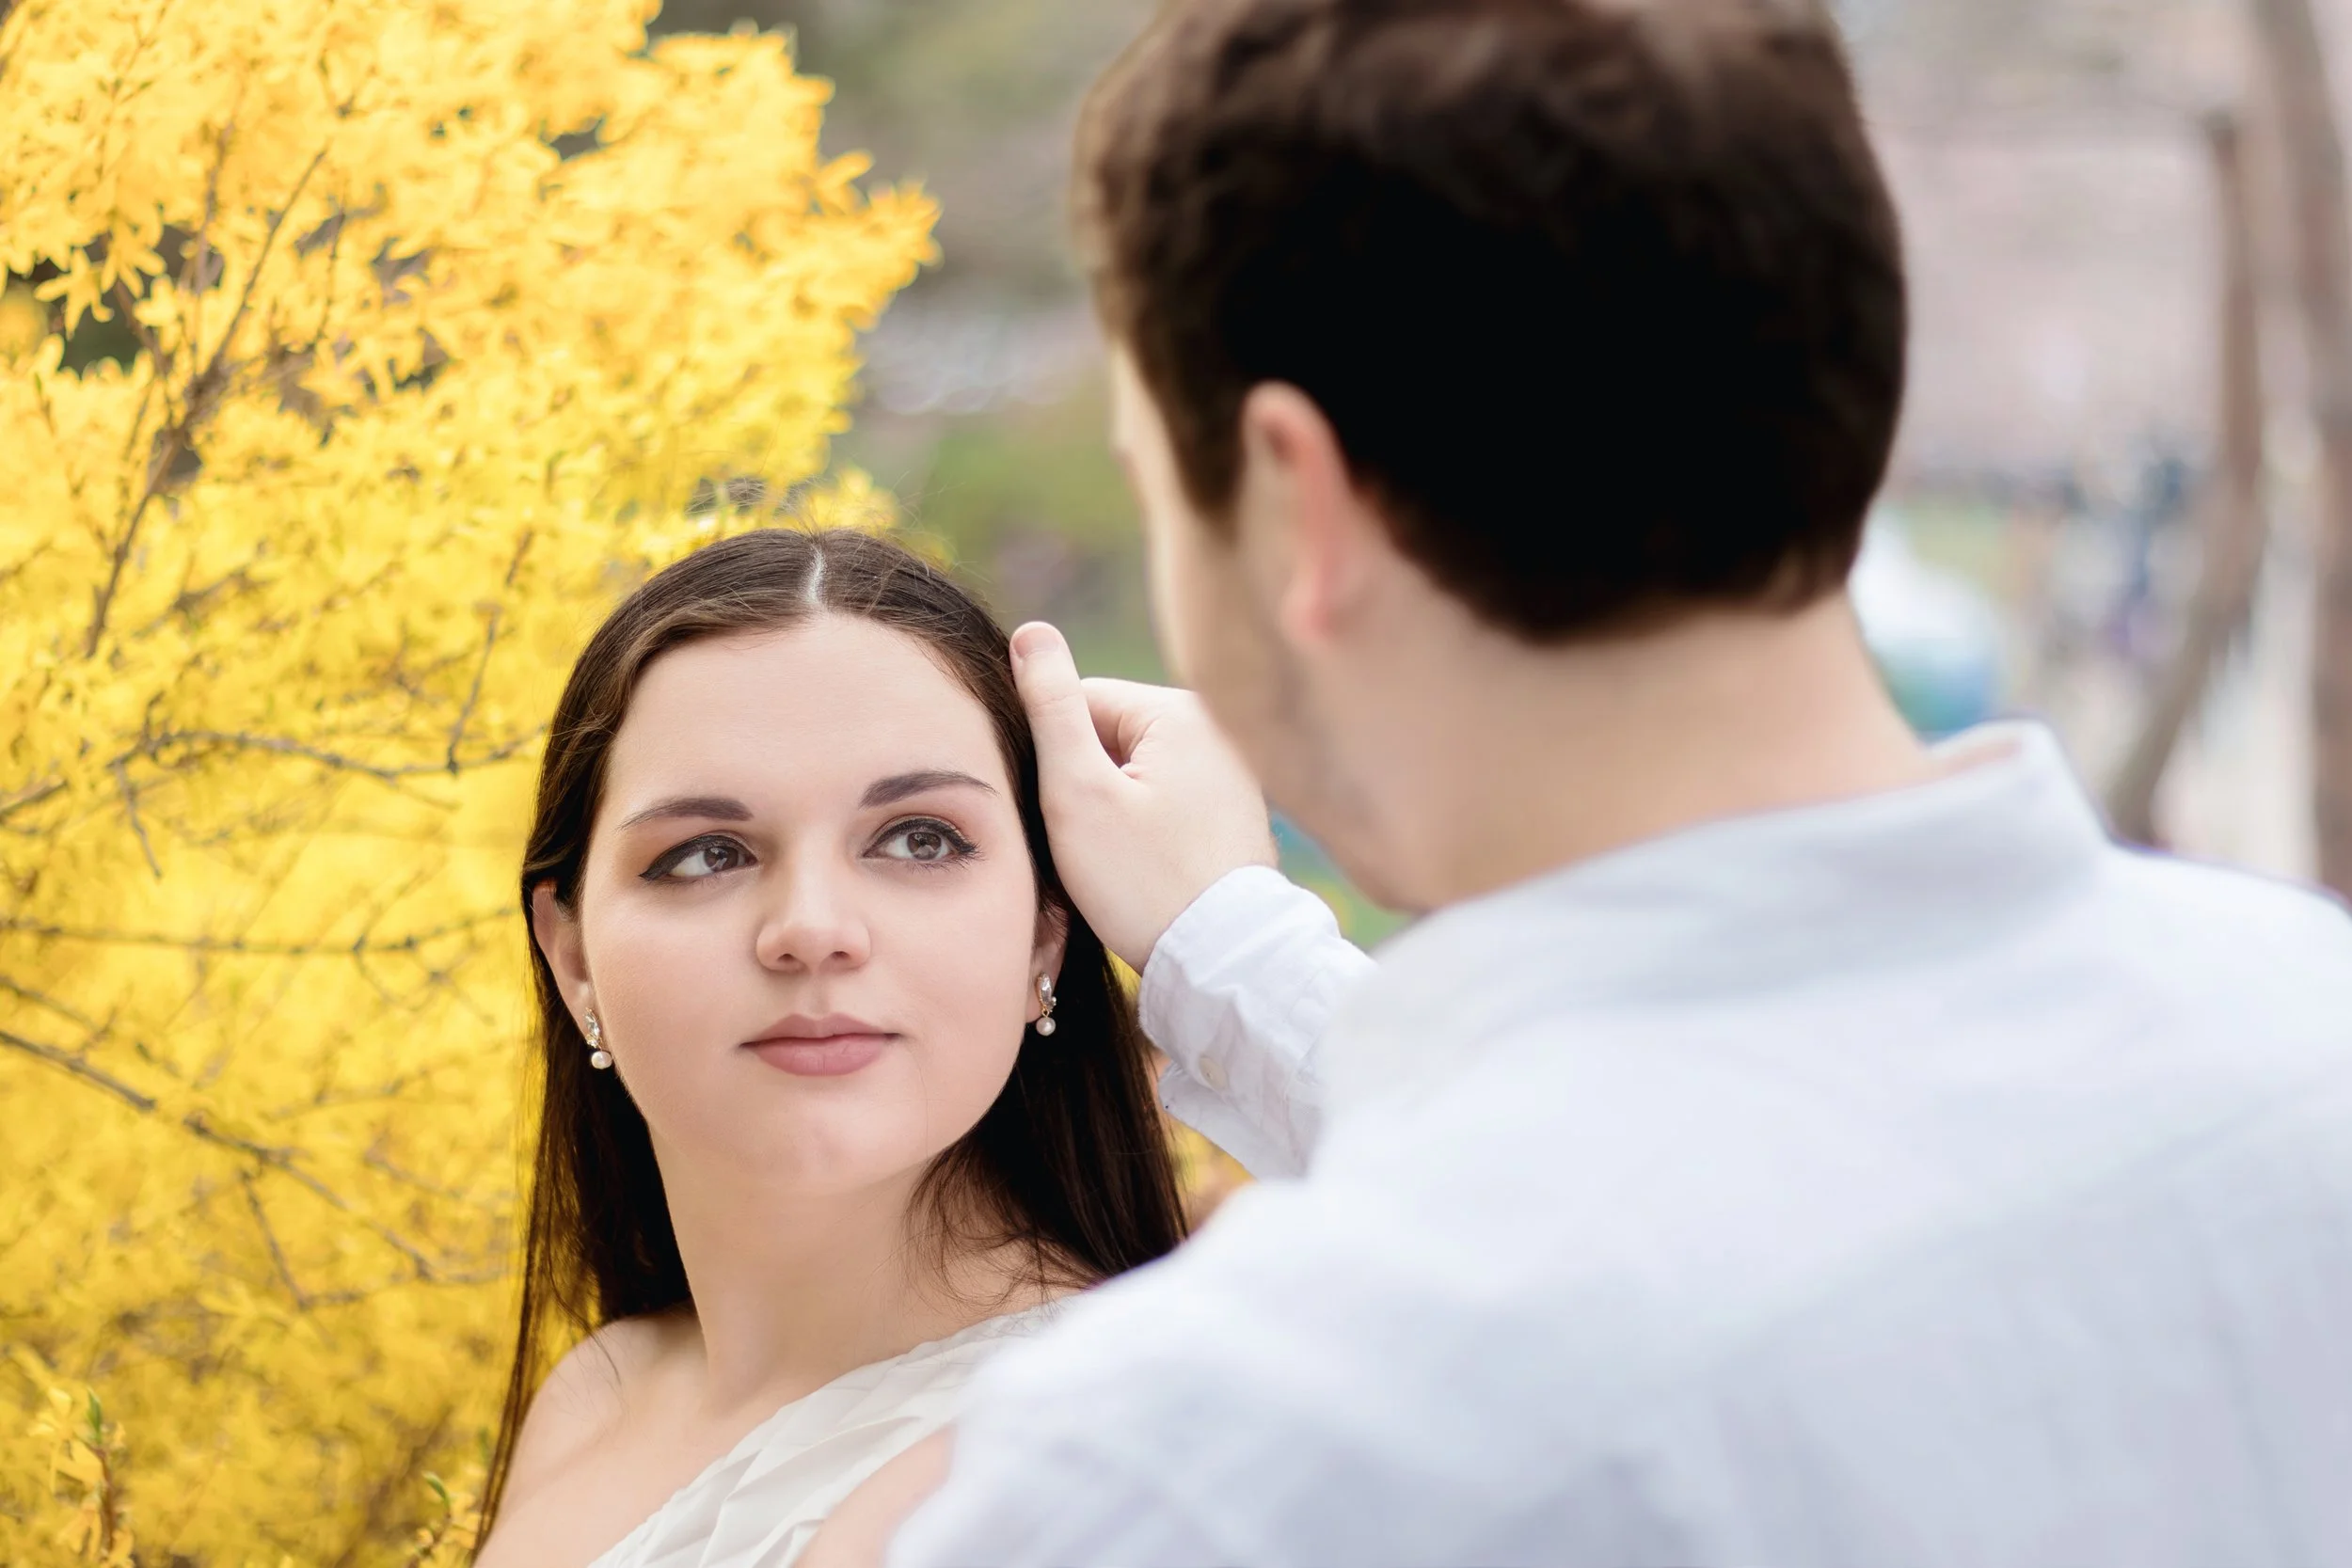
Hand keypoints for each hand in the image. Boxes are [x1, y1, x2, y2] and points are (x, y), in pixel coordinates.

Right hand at [1012, 622, 1276, 971]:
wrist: (1222, 961)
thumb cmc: (1143, 881)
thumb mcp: (1078, 791)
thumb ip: (1050, 707)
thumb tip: (1031, 632)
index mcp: (1178, 711)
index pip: (1078, 703)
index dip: (1049, 757)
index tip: (1055, 810)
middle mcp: (1215, 730)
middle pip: (1108, 739)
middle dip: (1082, 787)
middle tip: (1084, 848)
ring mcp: (1229, 774)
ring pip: (1134, 777)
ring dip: (1108, 813)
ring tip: (1113, 866)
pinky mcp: (1231, 816)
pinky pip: (1164, 806)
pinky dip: (1142, 834)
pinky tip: (1142, 874)